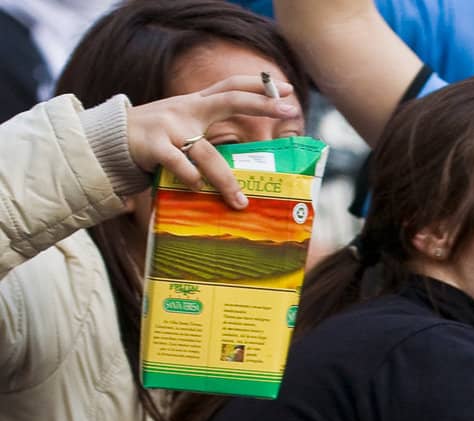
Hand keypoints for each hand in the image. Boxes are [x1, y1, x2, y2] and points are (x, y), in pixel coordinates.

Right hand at [126, 75, 300, 209]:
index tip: (288, 89)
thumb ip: (206, 134)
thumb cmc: (152, 138)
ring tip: (240, 202)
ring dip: (226, 181)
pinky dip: (192, 180)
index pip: (230, 87)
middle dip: (261, 103)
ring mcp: (169, 125)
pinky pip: (181, 166)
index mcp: (194, 104)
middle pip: (229, 100)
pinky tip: (197, 189)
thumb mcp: (181, 126)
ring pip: (207, 153)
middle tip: (290, 110)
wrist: (105, 139)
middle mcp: (185, 109)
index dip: (259, 86)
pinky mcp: (153, 145)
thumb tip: (243, 160)